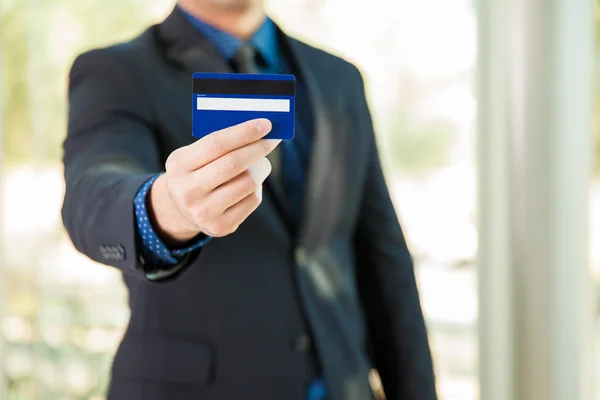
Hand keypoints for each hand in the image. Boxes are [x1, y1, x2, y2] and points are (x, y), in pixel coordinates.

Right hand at [149, 118, 279, 244]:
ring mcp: (204, 212)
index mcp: (179, 165)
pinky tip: (251, 183)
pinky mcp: (220, 226)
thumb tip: (258, 129)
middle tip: (273, 139)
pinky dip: (257, 187)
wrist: (181, 208)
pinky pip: (252, 200)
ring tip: (261, 162)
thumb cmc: (196, 171)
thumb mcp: (195, 154)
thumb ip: (221, 142)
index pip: (216, 144)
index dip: (244, 132)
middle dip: (258, 148)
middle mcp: (188, 191)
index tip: (266, 124)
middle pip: (233, 164)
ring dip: (261, 168)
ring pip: (248, 183)